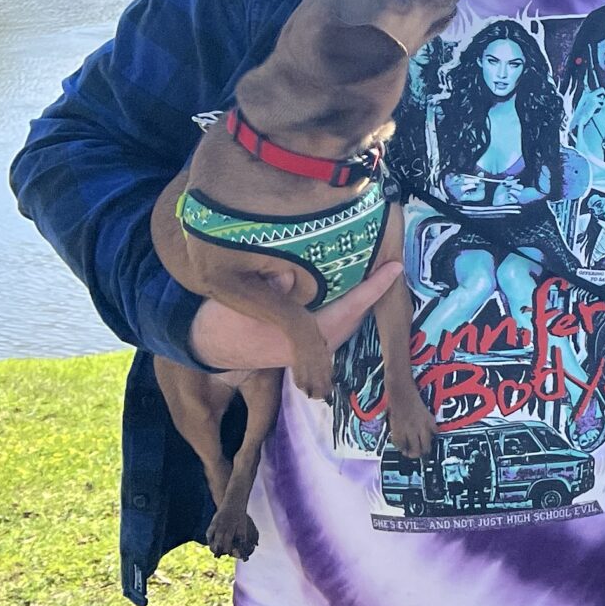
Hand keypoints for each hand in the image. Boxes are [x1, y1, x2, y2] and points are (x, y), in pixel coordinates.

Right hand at [190, 262, 403, 371]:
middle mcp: (315, 344)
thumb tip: (288, 275)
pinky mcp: (309, 341)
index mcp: (303, 334)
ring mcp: (314, 345)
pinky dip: (352, 301)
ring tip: (379, 267)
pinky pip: (340, 318)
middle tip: (392, 257)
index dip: (374, 287)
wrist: (209, 348)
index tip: (395, 267)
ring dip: (365, 296)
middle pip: (357, 313)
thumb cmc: (224, 325)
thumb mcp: (238, 303)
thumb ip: (265, 289)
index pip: (349, 307)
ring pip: (351, 317)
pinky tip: (354, 282)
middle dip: (376, 289)